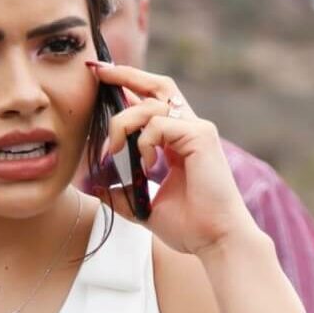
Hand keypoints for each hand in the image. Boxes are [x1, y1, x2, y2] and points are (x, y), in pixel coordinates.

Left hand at [85, 60, 255, 256]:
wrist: (215, 240)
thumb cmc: (190, 227)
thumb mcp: (146, 208)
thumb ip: (124, 195)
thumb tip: (97, 189)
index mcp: (178, 142)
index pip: (152, 104)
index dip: (128, 89)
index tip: (101, 80)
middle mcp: (190, 129)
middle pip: (158, 85)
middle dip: (126, 74)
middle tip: (99, 72)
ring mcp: (197, 130)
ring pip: (150, 104)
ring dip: (123, 124)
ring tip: (113, 151)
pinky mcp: (201, 136)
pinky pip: (160, 124)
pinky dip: (144, 141)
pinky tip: (147, 165)